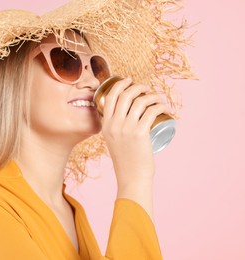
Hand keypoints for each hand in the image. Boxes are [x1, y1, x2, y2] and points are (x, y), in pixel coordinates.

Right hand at [101, 77, 171, 216]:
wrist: (131, 176)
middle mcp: (114, 124)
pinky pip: (151, 111)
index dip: (120, 84)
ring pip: (140, 101)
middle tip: (146, 89)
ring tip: (157, 98)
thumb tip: (123, 115)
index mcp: (106, 125)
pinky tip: (163, 106)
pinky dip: (159, 105)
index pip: (110, 97)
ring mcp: (126, 128)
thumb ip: (114, 129)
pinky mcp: (140, 133)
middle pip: (126, 95)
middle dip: (138, 86)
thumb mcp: (113, 141)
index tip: (128, 80)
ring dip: (151, 95)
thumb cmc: (125, 160)